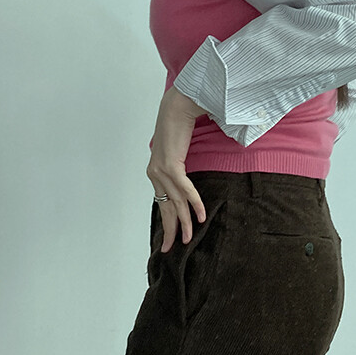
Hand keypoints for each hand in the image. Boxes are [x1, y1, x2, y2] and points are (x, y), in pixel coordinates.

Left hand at [147, 85, 207, 252]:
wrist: (177, 105)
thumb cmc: (179, 124)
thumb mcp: (177, 149)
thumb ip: (178, 164)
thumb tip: (185, 176)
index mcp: (155, 172)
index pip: (162, 202)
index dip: (167, 221)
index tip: (170, 237)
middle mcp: (155, 173)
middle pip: (166, 207)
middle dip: (170, 230)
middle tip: (173, 249)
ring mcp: (161, 170)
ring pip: (176, 202)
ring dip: (184, 222)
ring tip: (188, 239)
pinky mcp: (171, 165)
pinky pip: (185, 190)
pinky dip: (193, 203)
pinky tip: (200, 216)